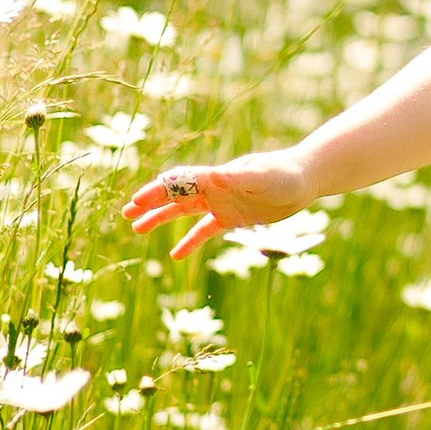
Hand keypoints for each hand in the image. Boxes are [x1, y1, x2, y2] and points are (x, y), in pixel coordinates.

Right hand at [124, 148, 310, 261]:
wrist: (304, 179)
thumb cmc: (284, 173)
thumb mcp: (261, 175)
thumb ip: (238, 177)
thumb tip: (215, 175)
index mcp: (216, 176)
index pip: (179, 183)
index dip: (157, 191)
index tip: (137, 202)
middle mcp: (214, 188)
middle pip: (175, 196)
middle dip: (150, 204)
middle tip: (126, 213)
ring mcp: (221, 202)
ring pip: (184, 212)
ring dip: (161, 219)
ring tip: (137, 229)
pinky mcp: (232, 218)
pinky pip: (205, 231)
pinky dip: (190, 242)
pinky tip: (175, 256)